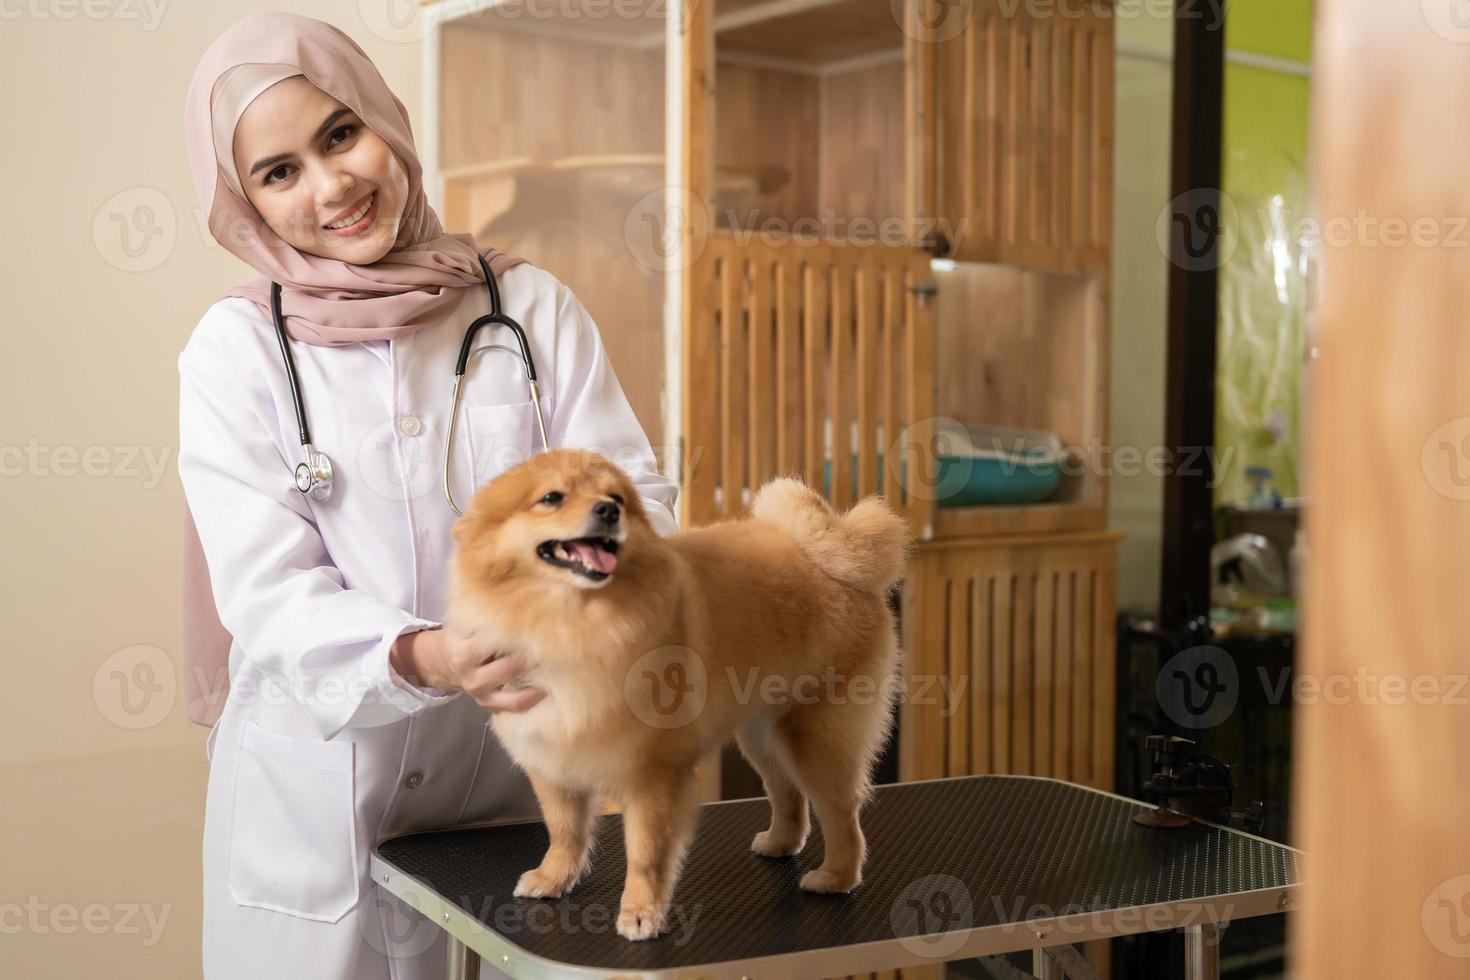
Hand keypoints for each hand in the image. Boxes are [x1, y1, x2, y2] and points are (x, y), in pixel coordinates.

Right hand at [391, 627, 547, 713]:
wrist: (444, 659)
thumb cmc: (466, 634)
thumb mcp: (469, 620)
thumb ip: (489, 613)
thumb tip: (528, 597)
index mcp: (464, 648)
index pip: (496, 643)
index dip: (522, 633)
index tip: (544, 625)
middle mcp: (469, 673)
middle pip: (510, 667)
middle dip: (535, 656)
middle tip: (559, 646)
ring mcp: (478, 692)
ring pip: (514, 692)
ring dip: (538, 680)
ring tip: (558, 667)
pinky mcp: (487, 704)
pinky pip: (515, 706)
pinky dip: (533, 698)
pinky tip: (549, 687)